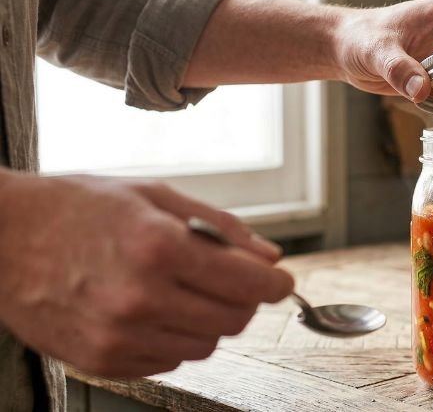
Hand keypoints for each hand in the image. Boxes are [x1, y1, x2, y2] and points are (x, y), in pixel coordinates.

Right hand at [0, 172, 292, 376]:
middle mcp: (141, 298)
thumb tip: (269, 257)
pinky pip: (168, 361)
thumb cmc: (77, 208)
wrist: (1, 237)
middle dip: (244, 301)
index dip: (275, 284)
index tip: (280, 281)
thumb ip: (220, 227)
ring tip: (183, 291)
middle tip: (231, 281)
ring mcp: (118, 335)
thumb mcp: (154, 196)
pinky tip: (153, 309)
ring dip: (209, 321)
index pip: (248, 283)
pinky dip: (174, 338)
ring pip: (204, 346)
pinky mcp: (101, 360)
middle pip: (233, 321)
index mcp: (159, 248)